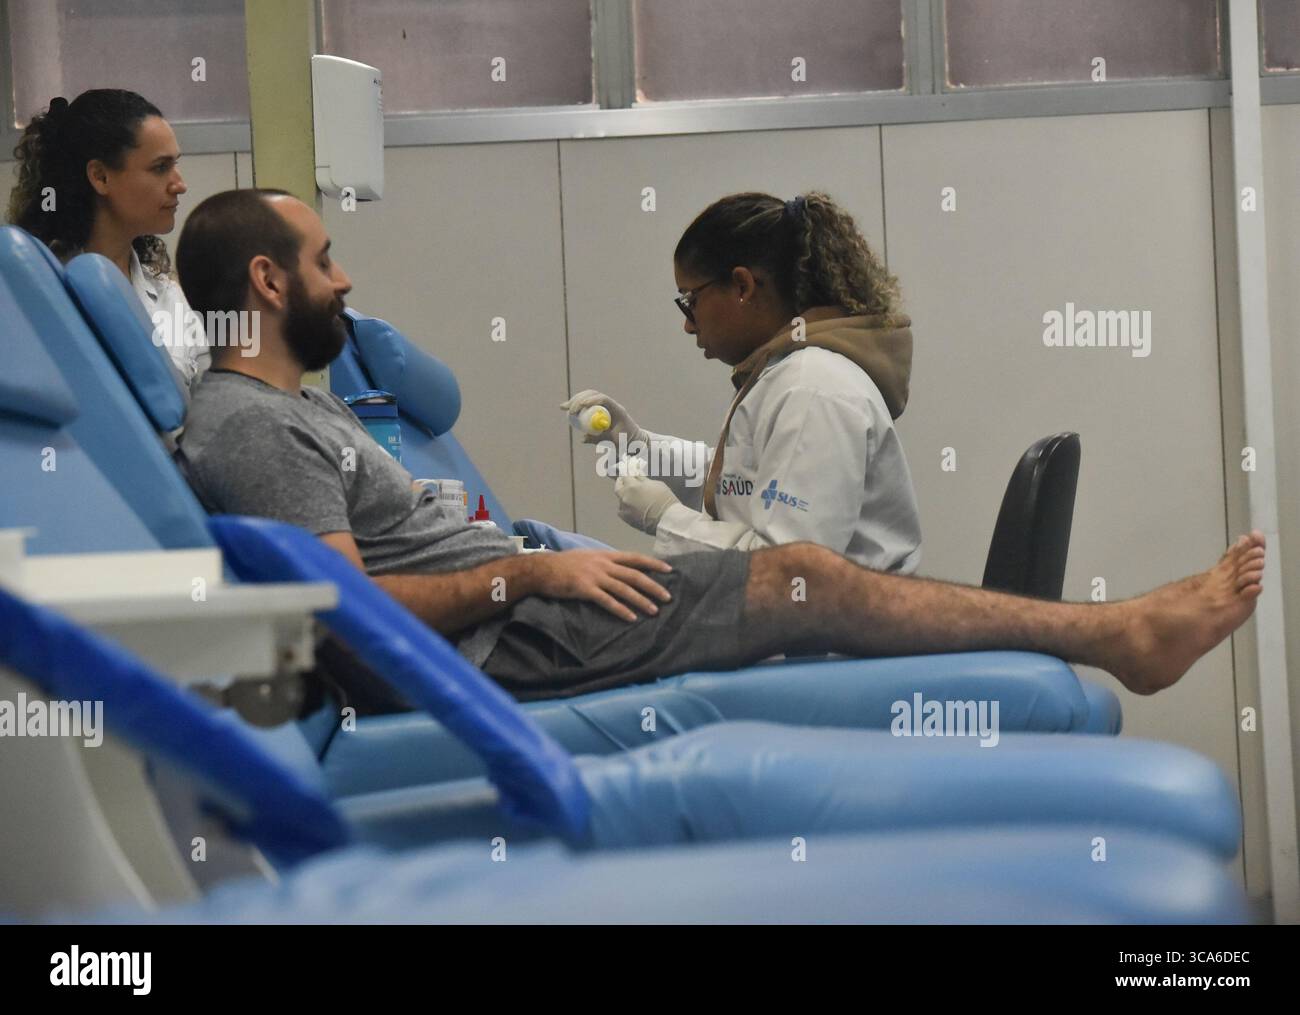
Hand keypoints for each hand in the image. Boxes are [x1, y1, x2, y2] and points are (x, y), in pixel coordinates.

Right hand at [528, 549, 672, 622]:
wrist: (541, 569)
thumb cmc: (563, 564)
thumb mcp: (587, 557)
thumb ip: (604, 562)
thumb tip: (619, 568)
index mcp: (605, 555)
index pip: (635, 558)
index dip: (653, 564)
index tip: (669, 570)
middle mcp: (603, 564)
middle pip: (634, 575)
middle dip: (653, 586)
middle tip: (667, 597)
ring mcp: (595, 576)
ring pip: (624, 589)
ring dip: (641, 600)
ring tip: (654, 611)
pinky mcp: (585, 589)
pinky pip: (607, 601)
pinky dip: (621, 609)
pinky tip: (631, 617)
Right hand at [560, 389, 648, 446]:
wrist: (634, 440)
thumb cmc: (626, 443)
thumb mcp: (613, 443)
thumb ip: (601, 441)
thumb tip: (582, 439)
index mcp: (618, 410)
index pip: (603, 399)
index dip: (591, 400)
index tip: (580, 406)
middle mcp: (611, 405)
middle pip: (593, 395)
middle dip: (579, 399)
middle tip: (569, 410)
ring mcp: (606, 406)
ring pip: (589, 397)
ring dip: (575, 400)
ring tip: (564, 407)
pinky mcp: (600, 409)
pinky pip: (588, 404)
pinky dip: (577, 405)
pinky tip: (566, 408)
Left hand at [615, 474, 679, 534]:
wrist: (667, 519)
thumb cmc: (665, 500)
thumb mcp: (656, 484)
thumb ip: (643, 479)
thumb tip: (638, 474)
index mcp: (632, 486)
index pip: (625, 475)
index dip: (628, 472)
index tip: (629, 470)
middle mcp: (625, 497)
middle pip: (618, 487)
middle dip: (622, 482)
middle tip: (627, 481)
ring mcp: (624, 509)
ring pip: (620, 499)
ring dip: (624, 496)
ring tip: (633, 496)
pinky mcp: (626, 519)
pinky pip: (622, 511)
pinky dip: (625, 508)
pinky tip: (633, 507)